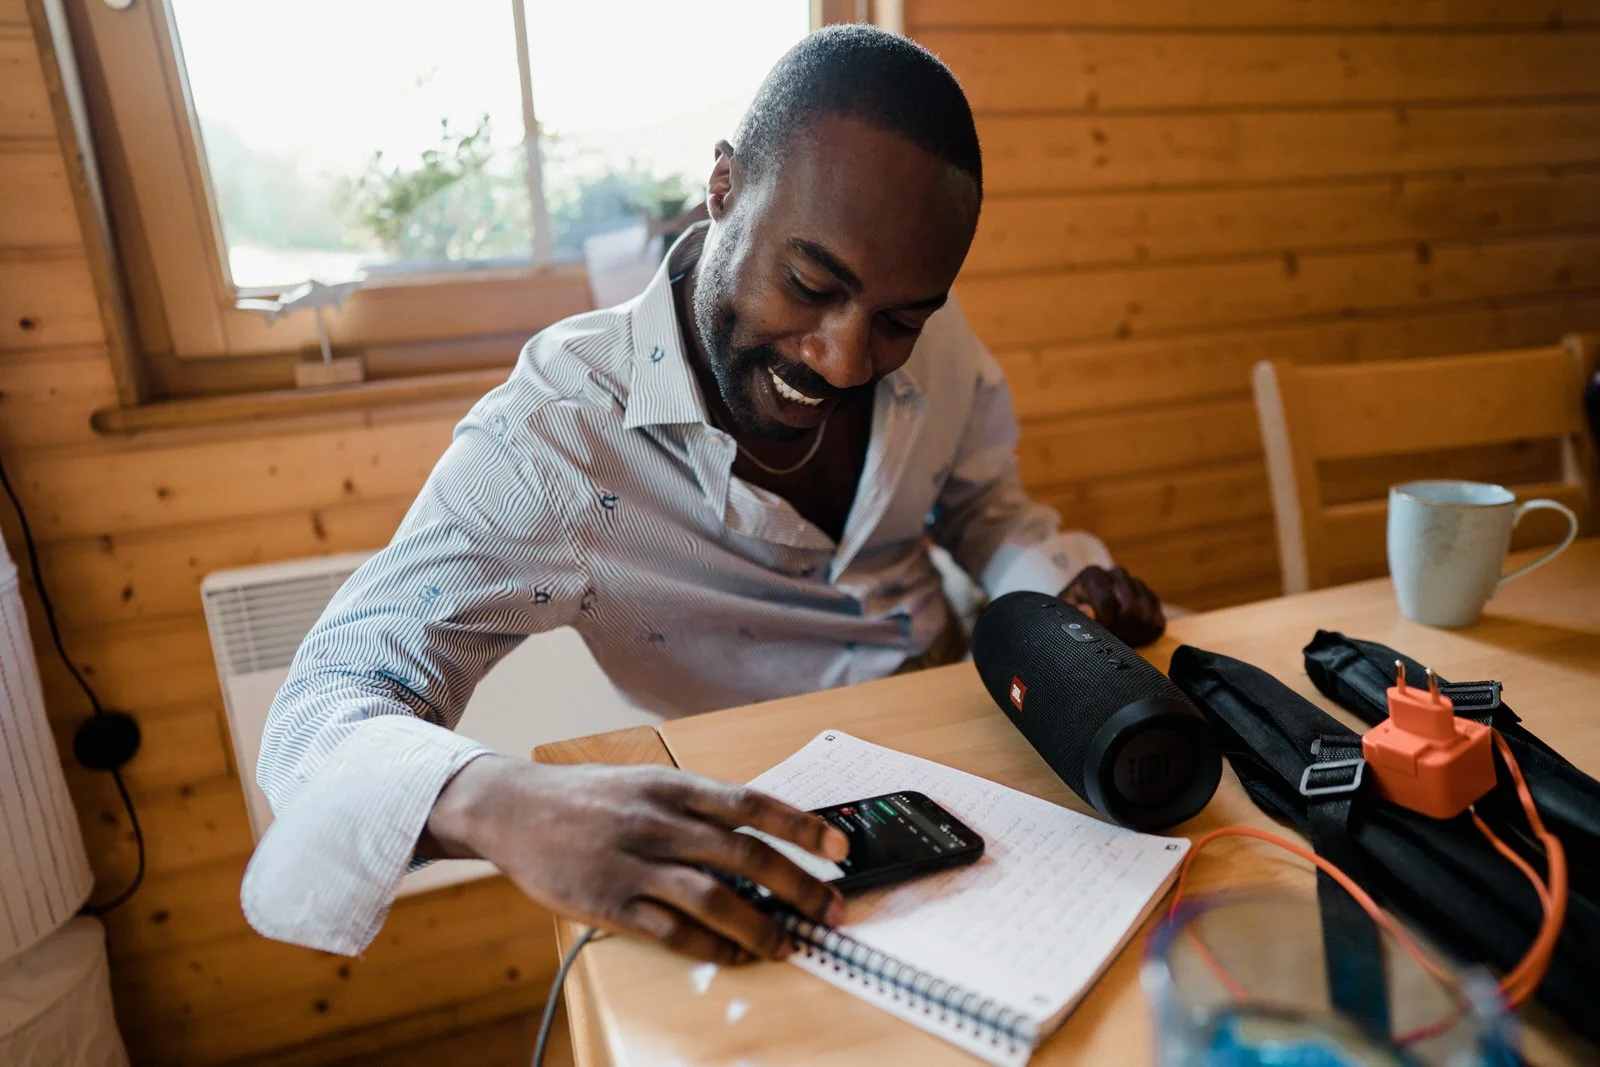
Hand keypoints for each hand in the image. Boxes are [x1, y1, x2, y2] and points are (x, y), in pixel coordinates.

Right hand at [425, 756, 848, 963]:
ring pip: (714, 898)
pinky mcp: (609, 902)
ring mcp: (633, 863)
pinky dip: (707, 947)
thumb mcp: (644, 783)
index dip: (802, 826)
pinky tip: (731, 956)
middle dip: (798, 886)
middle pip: (745, 855)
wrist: (510, 807)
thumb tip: (757, 832)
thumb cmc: (586, 797)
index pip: (752, 804)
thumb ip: (695, 805)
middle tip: (830, 910)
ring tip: (788, 944)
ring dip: (760, 926)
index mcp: (673, 787)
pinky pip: (669, 931)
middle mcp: (659, 822)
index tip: (840, 847)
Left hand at [1059, 564, 1165, 646]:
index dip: (1103, 625)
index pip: (1107, 601)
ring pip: (1147, 617)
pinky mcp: (1152, 600)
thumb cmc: (1069, 618)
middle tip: (1108, 642)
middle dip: (1120, 632)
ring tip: (1116, 641)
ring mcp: (1137, 586)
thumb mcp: (1063, 618)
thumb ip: (1073, 615)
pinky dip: (1145, 637)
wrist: (1082, 619)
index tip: (1096, 637)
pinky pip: (1158, 623)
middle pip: (1131, 609)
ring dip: (1132, 636)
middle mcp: (1117, 574)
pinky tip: (1129, 639)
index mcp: (1093, 574)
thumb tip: (1089, 612)